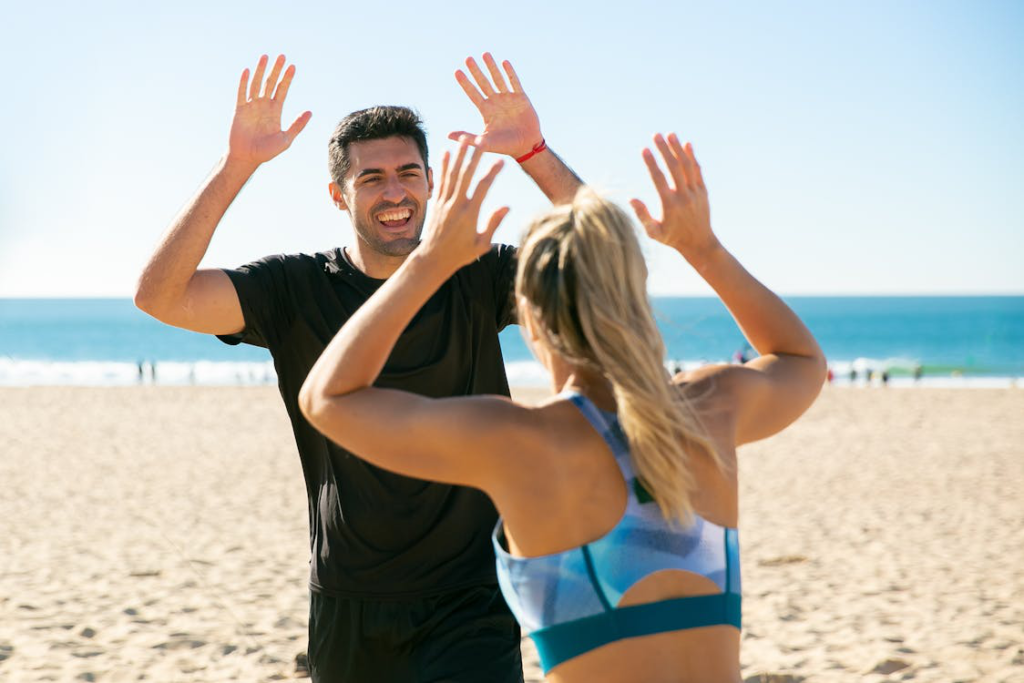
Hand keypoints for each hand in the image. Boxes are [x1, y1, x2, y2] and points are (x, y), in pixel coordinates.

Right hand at [227, 54, 311, 168]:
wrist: (247, 157)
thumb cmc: (267, 151)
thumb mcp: (285, 139)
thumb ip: (297, 125)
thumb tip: (310, 112)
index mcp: (275, 111)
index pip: (282, 90)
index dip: (287, 78)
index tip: (292, 66)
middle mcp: (263, 105)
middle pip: (271, 83)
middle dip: (276, 69)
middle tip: (282, 56)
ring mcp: (251, 106)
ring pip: (257, 84)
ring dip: (261, 70)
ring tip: (265, 56)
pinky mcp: (239, 110)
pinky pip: (242, 93)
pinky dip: (244, 82)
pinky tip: (248, 71)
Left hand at [419, 137, 508, 271]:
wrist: (434, 259)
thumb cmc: (461, 254)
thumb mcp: (482, 244)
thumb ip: (493, 224)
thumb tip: (507, 206)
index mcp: (469, 214)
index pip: (483, 188)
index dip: (492, 173)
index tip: (501, 161)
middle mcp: (456, 205)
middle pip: (465, 175)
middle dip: (473, 156)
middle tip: (480, 140)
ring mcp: (445, 202)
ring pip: (452, 174)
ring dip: (458, 156)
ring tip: (463, 139)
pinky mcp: (437, 203)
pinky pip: (440, 180)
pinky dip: (442, 166)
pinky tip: (444, 153)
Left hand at [449, 53, 542, 158]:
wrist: (526, 146)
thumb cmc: (505, 146)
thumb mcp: (484, 143)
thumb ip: (468, 138)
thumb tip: (448, 135)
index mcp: (486, 111)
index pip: (473, 94)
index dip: (465, 83)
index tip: (456, 72)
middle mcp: (496, 102)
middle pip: (483, 83)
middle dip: (476, 71)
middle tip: (468, 59)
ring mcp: (508, 98)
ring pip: (498, 79)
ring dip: (492, 67)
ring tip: (485, 54)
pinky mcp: (521, 98)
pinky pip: (514, 83)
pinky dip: (510, 73)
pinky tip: (504, 63)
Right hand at [630, 134, 719, 258]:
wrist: (699, 243)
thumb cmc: (672, 238)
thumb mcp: (654, 232)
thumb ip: (643, 216)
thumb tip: (631, 198)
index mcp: (670, 204)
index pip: (658, 179)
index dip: (651, 163)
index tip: (644, 149)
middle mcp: (684, 196)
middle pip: (674, 167)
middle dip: (664, 149)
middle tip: (655, 134)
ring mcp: (695, 192)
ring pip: (687, 166)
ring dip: (678, 148)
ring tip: (670, 134)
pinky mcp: (703, 191)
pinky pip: (697, 170)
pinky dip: (692, 156)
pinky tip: (686, 144)